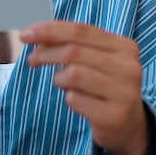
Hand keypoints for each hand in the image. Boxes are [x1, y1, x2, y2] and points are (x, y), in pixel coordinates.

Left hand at [19, 21, 148, 154]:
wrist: (129, 125)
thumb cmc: (105, 85)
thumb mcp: (96, 59)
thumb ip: (73, 44)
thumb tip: (36, 35)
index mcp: (125, 47)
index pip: (80, 30)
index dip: (49, 30)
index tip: (25, 34)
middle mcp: (128, 67)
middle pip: (73, 51)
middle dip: (45, 53)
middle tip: (32, 59)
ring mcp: (124, 92)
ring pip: (72, 74)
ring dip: (59, 78)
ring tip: (62, 83)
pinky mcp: (113, 115)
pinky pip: (74, 99)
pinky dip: (68, 98)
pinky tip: (77, 100)